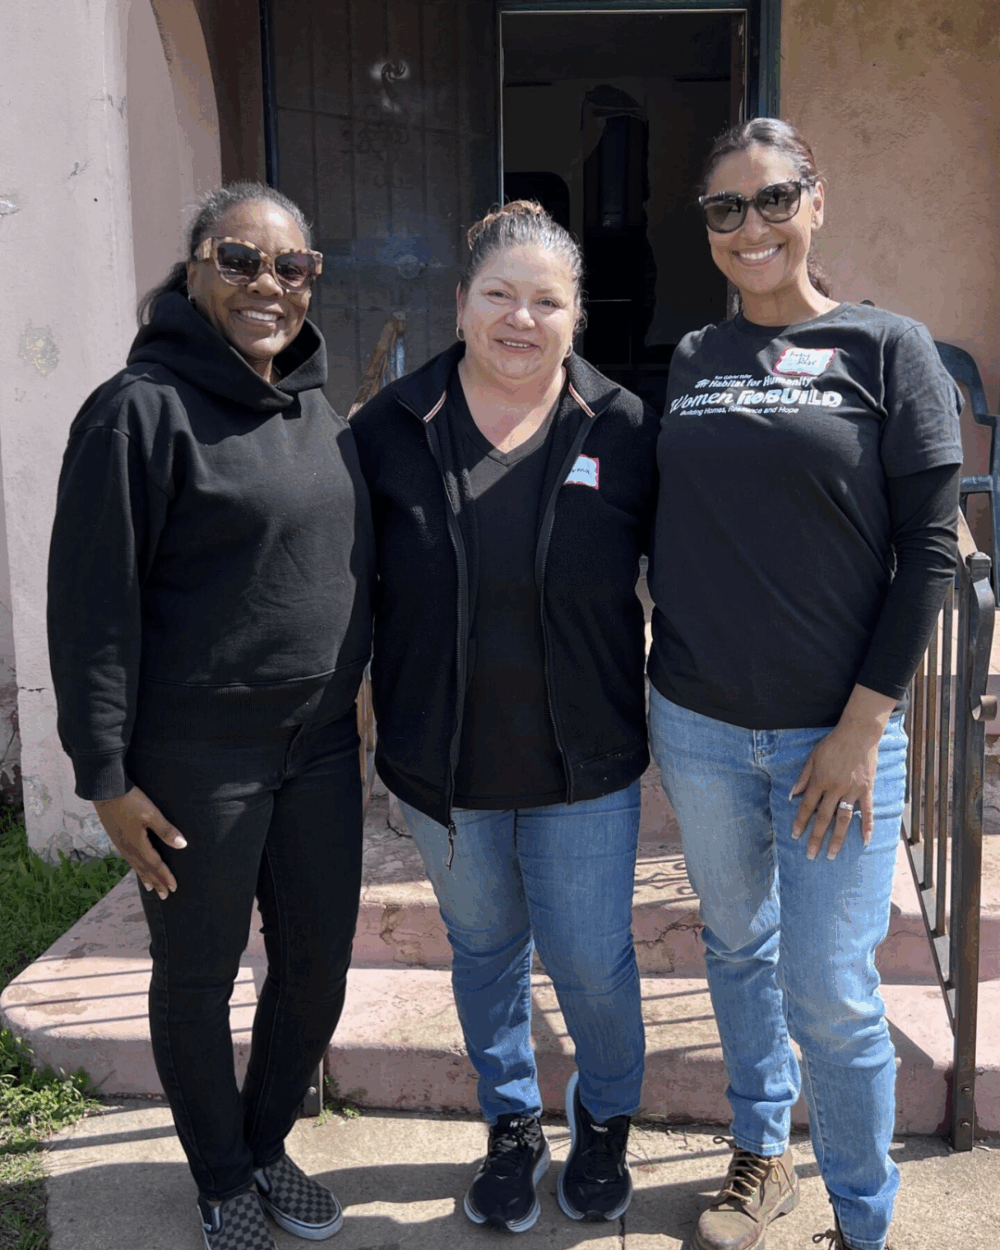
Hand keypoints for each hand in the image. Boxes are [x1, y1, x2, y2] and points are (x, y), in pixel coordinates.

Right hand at [92, 787, 185, 898]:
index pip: (155, 866)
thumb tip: (182, 845)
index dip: (165, 877)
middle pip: (145, 870)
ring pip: (135, 866)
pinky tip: (136, 866)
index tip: (174, 888)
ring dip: (145, 877)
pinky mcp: (116, 838)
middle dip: (156, 882)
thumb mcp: (152, 814)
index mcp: (138, 845)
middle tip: (164, 896)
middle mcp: (128, 849)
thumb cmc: (130, 802)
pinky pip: (128, 859)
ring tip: (151, 888)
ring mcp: (121, 844)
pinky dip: (135, 867)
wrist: (105, 792)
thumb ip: (166, 831)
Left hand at [789, 725, 878, 859]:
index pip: (807, 806)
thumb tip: (791, 795)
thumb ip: (802, 778)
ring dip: (836, 838)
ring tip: (831, 855)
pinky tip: (864, 841)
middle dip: (816, 838)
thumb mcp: (812, 757)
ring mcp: (852, 790)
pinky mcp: (867, 789)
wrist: (858, 733)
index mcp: (819, 781)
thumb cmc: (833, 744)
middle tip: (811, 855)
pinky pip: (867, 811)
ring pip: (843, 819)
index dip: (800, 822)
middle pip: (823, 818)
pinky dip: (866, 826)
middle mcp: (834, 788)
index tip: (795, 837)